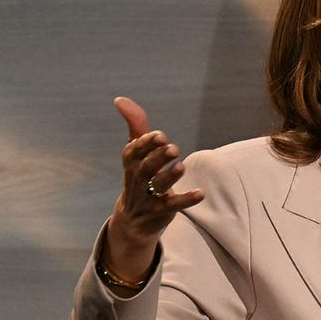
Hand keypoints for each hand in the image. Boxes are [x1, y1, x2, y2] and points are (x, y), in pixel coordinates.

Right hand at [103, 96, 203, 282]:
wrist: (133, 220)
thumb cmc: (139, 176)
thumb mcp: (136, 153)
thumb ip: (136, 126)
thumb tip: (120, 99)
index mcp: (131, 163)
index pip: (133, 152)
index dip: (145, 144)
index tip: (159, 135)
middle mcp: (137, 179)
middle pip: (145, 169)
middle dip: (157, 158)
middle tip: (173, 148)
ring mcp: (148, 197)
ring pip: (157, 187)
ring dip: (169, 176)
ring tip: (180, 166)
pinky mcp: (161, 211)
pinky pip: (173, 206)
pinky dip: (186, 199)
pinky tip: (200, 193)